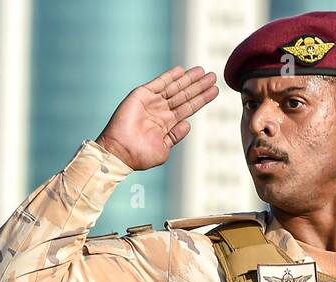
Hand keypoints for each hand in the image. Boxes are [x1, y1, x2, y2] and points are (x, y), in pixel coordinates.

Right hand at [96, 66, 218, 170]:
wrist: (120, 152)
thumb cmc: (139, 156)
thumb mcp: (164, 149)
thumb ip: (176, 136)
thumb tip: (188, 124)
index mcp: (167, 124)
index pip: (188, 108)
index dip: (201, 99)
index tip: (214, 91)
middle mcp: (161, 111)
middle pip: (184, 95)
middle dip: (198, 86)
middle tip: (212, 76)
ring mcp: (152, 102)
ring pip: (174, 87)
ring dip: (188, 79)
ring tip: (202, 71)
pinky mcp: (141, 96)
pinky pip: (158, 83)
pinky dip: (169, 77)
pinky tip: (181, 71)